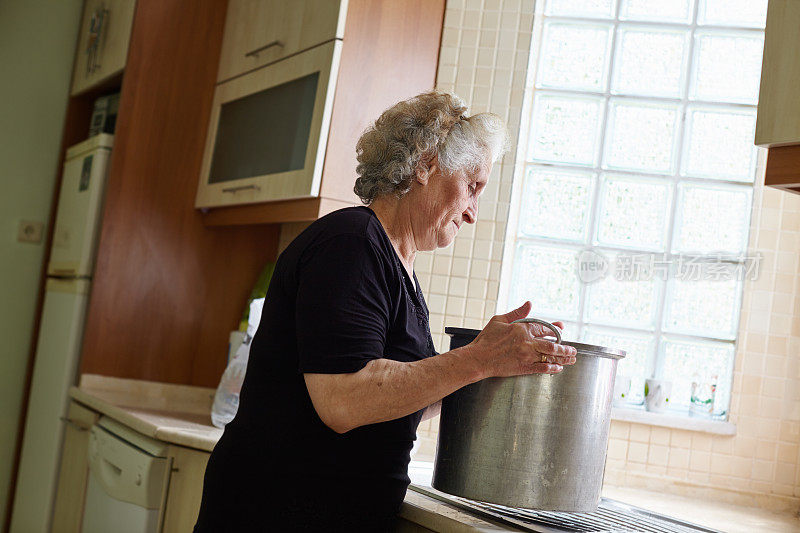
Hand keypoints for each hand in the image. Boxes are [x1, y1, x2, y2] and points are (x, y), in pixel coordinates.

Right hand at [461, 301, 576, 378]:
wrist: (478, 358)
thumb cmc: (486, 339)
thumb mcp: (499, 320)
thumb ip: (517, 313)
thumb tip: (529, 304)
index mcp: (521, 329)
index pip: (543, 327)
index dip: (554, 328)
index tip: (561, 328)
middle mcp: (527, 342)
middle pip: (552, 344)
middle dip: (565, 347)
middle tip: (573, 349)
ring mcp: (526, 356)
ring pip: (550, 356)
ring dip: (563, 357)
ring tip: (571, 358)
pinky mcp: (524, 368)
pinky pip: (543, 368)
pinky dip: (553, 368)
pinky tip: (558, 368)